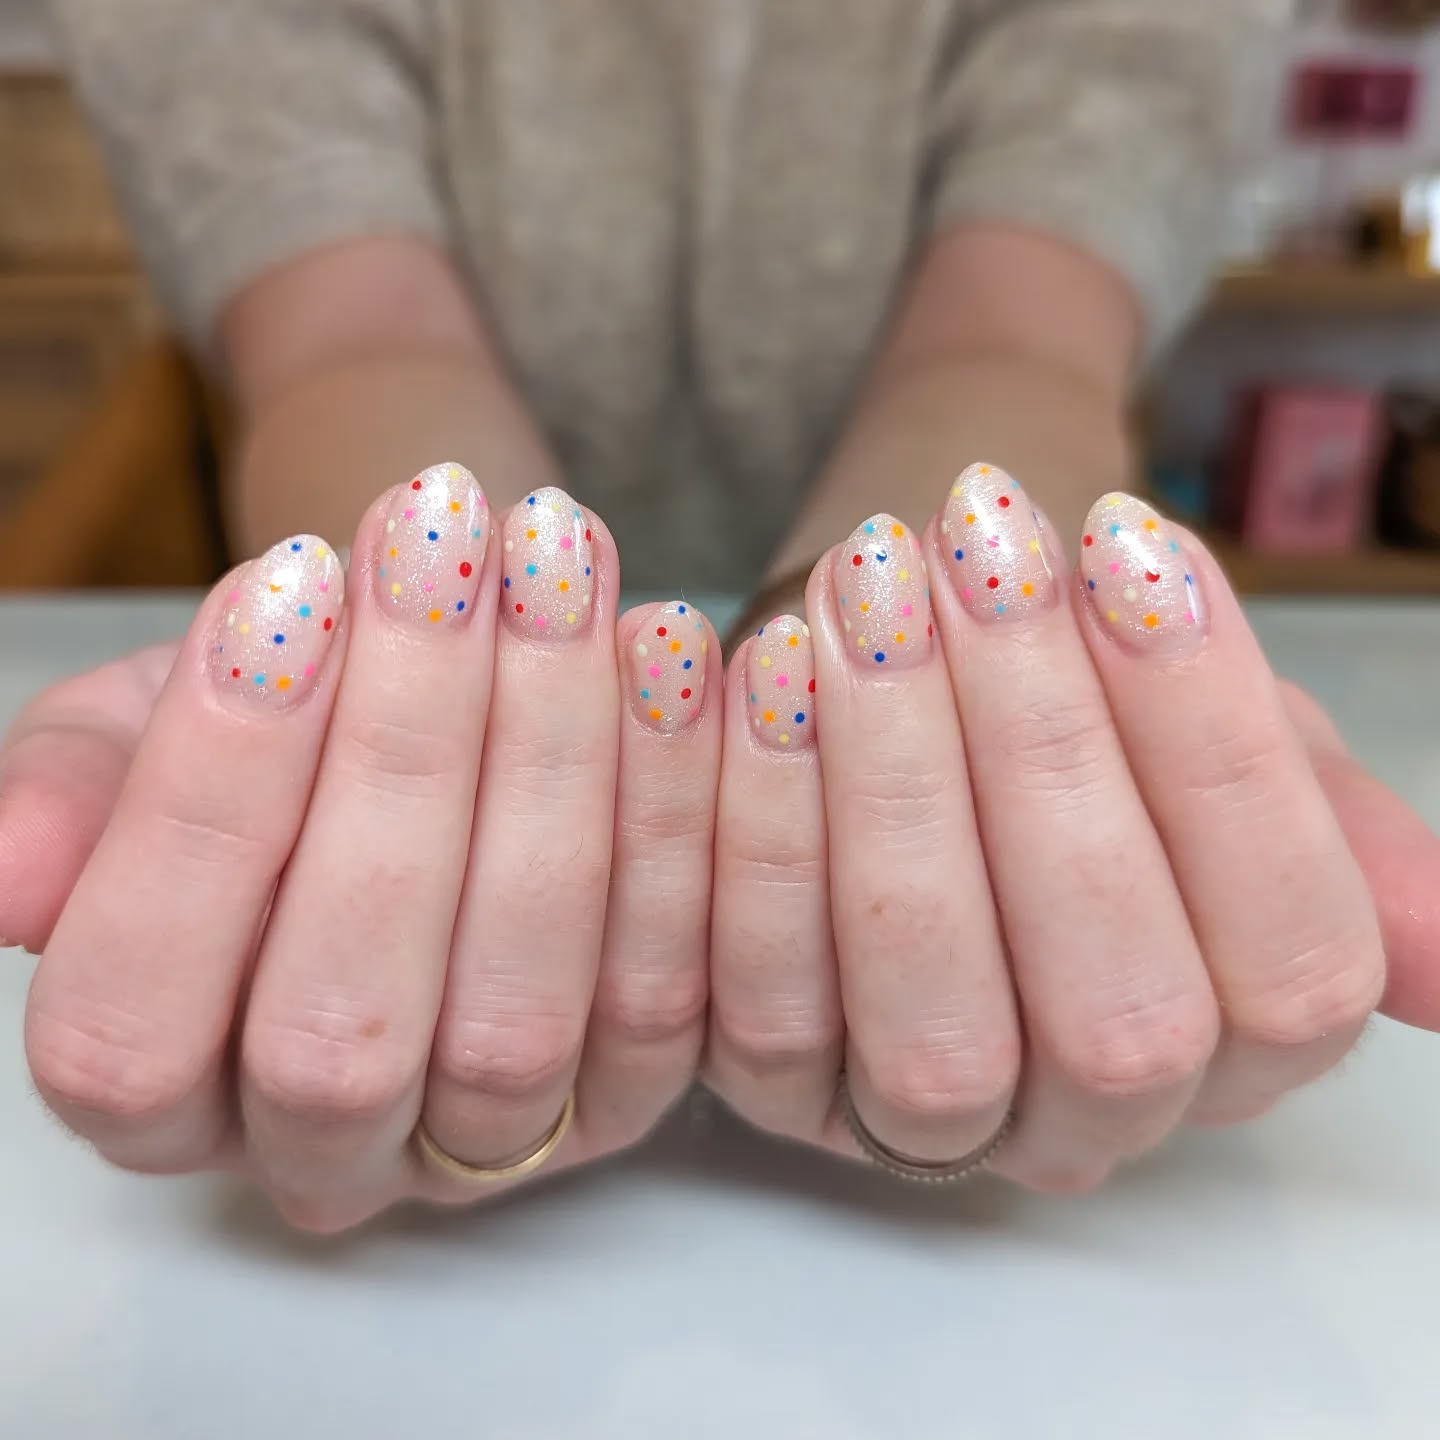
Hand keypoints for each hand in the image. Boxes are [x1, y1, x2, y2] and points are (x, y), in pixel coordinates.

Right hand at [6, 465, 720, 1230]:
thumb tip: (8, 871)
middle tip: (443, 544)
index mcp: (163, 1090)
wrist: (435, 718)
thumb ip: (78, 795)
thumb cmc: (279, 719)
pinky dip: (674, 799)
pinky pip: (669, 981)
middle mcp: (325, 1152)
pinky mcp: (630, 1093)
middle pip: (339, 1034)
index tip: (281, 585)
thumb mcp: (145, 730)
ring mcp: (489, 1144)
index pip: (131, 1027)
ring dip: (548, 761)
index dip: (204, 805)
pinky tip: (668, 641)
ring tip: (556, 558)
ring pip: (517, 1016)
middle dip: (396, 762)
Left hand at [707, 463, 1439, 1188]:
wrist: (908, 695)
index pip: (1291, 965)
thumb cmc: (1081, 711)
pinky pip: (754, 1003)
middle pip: (1110, 1009)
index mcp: (1240, 1050)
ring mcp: (922, 1130)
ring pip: (931, 1029)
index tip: (1130, 542)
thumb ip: (1324, 833)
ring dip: (893, 789)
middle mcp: (1090, 1122)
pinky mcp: (772, 1093)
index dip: (1217, 748)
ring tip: (861, 589)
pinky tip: (759, 668)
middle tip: (979, 546)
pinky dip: (754, 825)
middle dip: (1045, 753)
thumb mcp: (1220, 747)